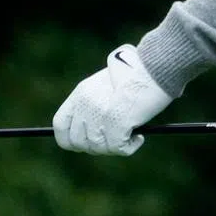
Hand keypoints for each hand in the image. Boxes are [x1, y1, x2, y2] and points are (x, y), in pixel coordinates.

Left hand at [53, 44, 172, 155]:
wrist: (155, 67)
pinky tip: (139, 138)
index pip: (60, 125)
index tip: (84, 143)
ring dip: (115, 147)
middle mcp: (86, 105)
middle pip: (79, 141)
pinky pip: (117, 148)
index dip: (69, 139)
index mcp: (81, 94)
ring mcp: (99, 115)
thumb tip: (91, 130)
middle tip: (114, 141)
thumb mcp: (107, 83)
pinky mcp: (116, 123)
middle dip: (96, 146)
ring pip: (98, 147)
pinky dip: (129, 147)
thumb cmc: (139, 73)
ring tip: (132, 135)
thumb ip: (94, 102)